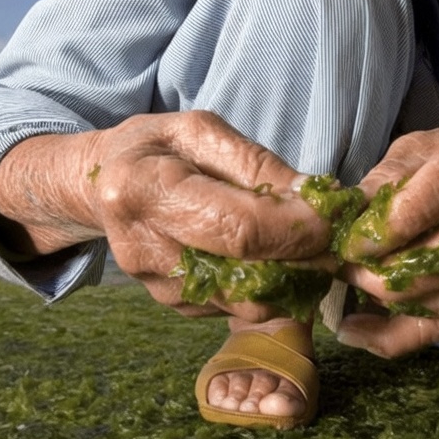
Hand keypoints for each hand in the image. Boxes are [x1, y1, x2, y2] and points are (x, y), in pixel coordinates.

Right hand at [0, 111, 332, 321]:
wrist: (103, 183)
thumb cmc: (158, 147)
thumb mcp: (202, 132)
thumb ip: (257, 164)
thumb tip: (316, 199)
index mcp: (144, 190)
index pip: (238, 228)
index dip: (296, 228)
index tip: (335, 218)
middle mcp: (143, 249)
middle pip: (246, 277)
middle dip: (302, 261)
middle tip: (332, 237)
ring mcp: (155, 287)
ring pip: (247, 302)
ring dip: (287, 278)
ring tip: (300, 241)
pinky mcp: (172, 306)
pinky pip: (236, 307)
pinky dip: (264, 286)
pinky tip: (267, 254)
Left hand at [336, 113, 438, 357]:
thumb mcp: (416, 149)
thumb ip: (385, 179)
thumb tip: (345, 221)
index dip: (401, 219)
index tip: (355, 241)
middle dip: (391, 268)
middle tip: (345, 265)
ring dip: (389, 298)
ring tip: (350, 283)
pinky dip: (395, 335)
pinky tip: (355, 330)